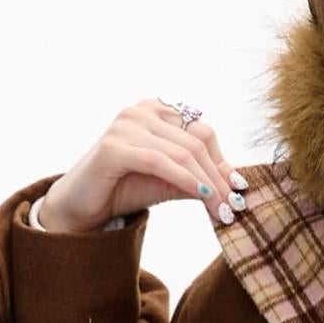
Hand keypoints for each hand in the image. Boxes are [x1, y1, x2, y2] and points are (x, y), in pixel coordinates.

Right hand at [39, 98, 246, 232]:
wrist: (83, 206)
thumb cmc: (125, 189)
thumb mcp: (169, 182)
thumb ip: (198, 177)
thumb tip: (236, 185)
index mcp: (156, 110)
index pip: (202, 132)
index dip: (224, 163)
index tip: (240, 193)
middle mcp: (141, 111)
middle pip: (196, 142)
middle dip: (219, 178)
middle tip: (234, 209)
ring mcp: (126, 125)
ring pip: (183, 154)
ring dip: (208, 186)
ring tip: (222, 212)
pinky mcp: (114, 147)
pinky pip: (161, 163)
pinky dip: (185, 181)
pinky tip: (203, 197)